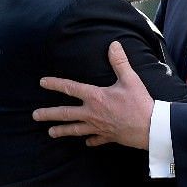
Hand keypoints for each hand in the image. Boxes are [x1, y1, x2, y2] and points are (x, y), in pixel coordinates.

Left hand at [32, 41, 153, 148]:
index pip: (70, 88)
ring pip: (76, 130)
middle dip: (49, 114)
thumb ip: (119, 62)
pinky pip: (96, 139)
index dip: (55, 84)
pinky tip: (85, 142)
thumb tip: (114, 44)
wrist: (152, 128)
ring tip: (50, 133)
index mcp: (95, 97)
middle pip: (66, 114)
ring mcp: (99, 127)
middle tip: (35, 116)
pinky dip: (90, 140)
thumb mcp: (130, 79)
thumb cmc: (140, 103)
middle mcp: (92, 113)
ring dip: (62, 131)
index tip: (42, 82)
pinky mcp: (108, 137)